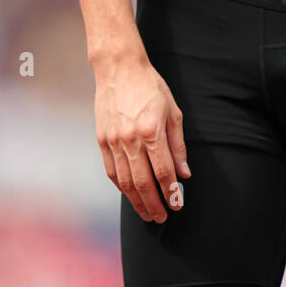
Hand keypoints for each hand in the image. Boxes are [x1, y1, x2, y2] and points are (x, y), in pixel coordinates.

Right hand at [94, 55, 189, 222]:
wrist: (119, 69)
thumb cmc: (150, 87)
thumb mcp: (173, 112)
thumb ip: (177, 145)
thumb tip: (184, 173)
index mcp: (151, 131)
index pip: (163, 171)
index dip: (170, 192)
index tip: (176, 204)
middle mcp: (130, 139)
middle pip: (142, 182)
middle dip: (154, 204)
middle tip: (162, 217)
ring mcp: (113, 141)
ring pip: (125, 181)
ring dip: (137, 201)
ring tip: (147, 213)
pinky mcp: (102, 140)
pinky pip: (112, 171)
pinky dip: (121, 187)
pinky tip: (130, 195)